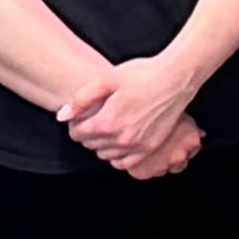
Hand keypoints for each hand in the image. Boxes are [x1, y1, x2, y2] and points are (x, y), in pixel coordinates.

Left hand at [66, 51, 204, 176]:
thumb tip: (63, 115)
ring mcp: (137, 146)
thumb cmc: (143, 74)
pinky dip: (118, 156)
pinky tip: (121, 142)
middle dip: (88, 133)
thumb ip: (81, 98)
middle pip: (90, 145)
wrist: (176, 78)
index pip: (77, 134)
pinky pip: (125, 163)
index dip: (75, 123)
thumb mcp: (107, 79)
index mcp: (107, 122)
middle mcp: (121, 139)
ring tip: (109, 128)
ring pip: (106, 155)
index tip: (81, 115)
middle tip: (96, 118)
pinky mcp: (150, 148)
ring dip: (102, 145)